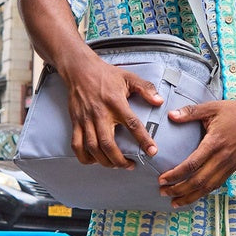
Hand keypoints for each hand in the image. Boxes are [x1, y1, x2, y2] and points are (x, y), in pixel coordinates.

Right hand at [64, 54, 164, 168]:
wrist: (79, 69)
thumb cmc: (106, 74)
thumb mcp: (129, 77)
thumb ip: (146, 88)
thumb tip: (159, 101)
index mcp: (116, 103)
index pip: (132, 124)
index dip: (143, 139)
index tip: (152, 151)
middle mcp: (100, 113)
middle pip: (108, 144)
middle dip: (119, 160)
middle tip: (130, 165)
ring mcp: (86, 120)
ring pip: (93, 148)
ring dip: (104, 161)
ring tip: (116, 165)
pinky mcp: (75, 122)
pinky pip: (76, 145)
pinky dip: (84, 157)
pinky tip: (94, 161)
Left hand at [156, 97, 235, 206]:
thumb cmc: (232, 112)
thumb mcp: (210, 108)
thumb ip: (190, 112)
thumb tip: (171, 115)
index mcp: (214, 143)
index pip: (192, 164)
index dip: (176, 174)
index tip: (162, 179)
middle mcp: (222, 158)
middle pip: (198, 181)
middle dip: (179, 189)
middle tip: (163, 192)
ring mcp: (229, 165)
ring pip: (207, 188)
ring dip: (190, 197)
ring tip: (174, 201)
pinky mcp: (232, 169)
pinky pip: (216, 185)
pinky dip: (202, 194)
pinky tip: (191, 197)